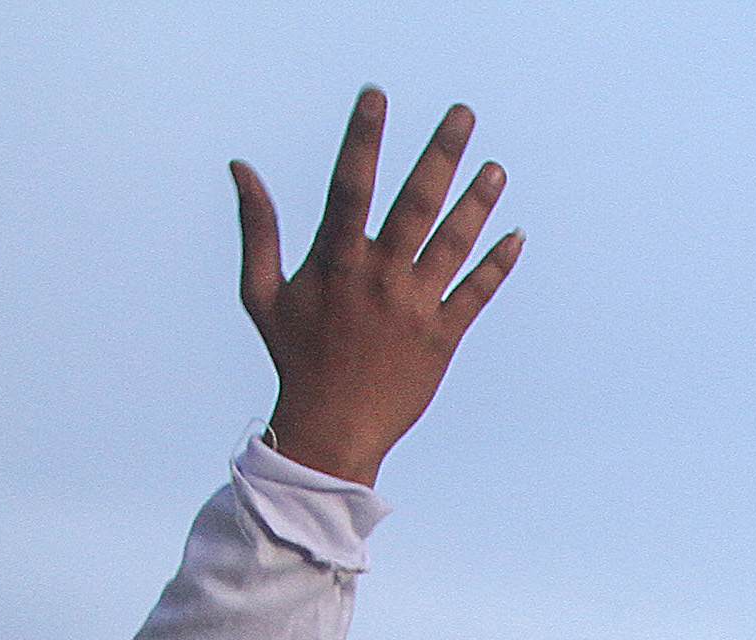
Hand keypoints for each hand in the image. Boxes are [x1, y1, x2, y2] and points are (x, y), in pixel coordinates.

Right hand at [231, 89, 519, 485]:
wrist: (332, 427)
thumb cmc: (294, 355)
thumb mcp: (261, 291)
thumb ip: (257, 227)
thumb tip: (241, 168)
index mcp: (335, 261)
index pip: (350, 184)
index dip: (363, 137)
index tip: (376, 95)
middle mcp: (379, 278)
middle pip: (415, 203)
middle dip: (440, 153)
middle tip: (463, 113)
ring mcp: (414, 307)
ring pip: (453, 244)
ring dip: (477, 202)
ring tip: (496, 168)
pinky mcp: (442, 338)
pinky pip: (476, 294)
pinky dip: (497, 264)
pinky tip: (515, 234)